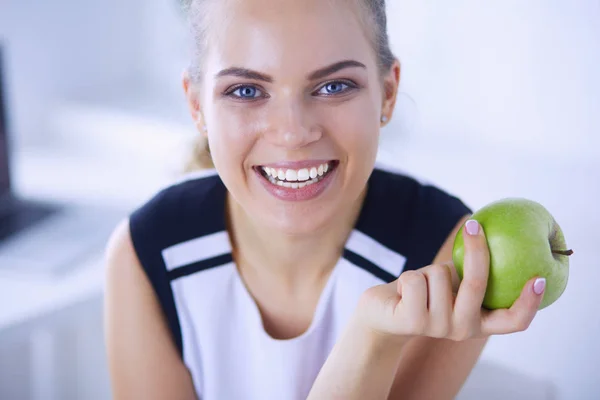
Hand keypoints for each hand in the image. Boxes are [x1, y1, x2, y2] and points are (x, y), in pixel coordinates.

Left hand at [357, 219, 545, 340]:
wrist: (382, 315)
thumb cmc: (423, 294)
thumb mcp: (450, 286)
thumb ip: (470, 273)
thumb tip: (489, 231)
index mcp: (478, 324)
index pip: (513, 321)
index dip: (529, 303)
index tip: (540, 277)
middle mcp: (462, 330)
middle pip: (477, 285)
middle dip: (476, 250)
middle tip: (473, 225)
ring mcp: (437, 328)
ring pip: (439, 276)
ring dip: (426, 271)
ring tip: (419, 285)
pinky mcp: (412, 321)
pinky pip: (416, 279)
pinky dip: (408, 276)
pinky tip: (402, 291)